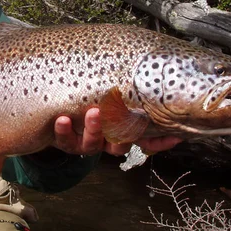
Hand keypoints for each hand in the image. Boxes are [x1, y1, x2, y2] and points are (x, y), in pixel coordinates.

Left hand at [53, 107, 181, 155]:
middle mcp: (105, 141)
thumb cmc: (90, 100)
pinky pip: (65, 141)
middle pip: (119, 144)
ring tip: (93, 113)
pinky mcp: (66, 142)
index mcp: (120, 132)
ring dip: (94, 129)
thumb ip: (130, 95)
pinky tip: (63, 120)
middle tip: (126, 115)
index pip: (144, 140)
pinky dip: (63, 131)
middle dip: (122, 131)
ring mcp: (86, 142)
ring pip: (93, 144)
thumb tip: (157, 86)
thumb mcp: (111, 99)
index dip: (159, 141)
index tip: (173, 136)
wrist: (58, 113)